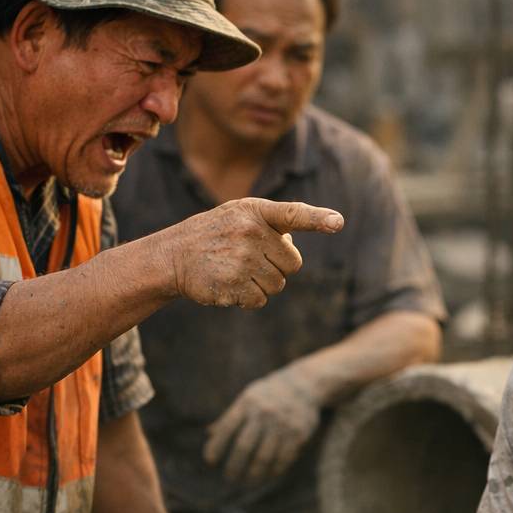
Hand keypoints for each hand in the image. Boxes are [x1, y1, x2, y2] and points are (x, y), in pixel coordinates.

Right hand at [164, 198, 343, 310]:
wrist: (174, 256)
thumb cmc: (215, 235)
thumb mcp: (240, 216)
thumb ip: (271, 224)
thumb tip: (294, 244)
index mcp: (256, 211)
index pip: (293, 214)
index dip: (318, 219)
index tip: (337, 222)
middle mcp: (250, 232)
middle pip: (293, 264)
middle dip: (277, 267)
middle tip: (250, 259)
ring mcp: (242, 259)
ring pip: (278, 285)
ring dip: (263, 284)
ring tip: (236, 270)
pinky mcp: (233, 284)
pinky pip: (260, 300)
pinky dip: (249, 299)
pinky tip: (230, 285)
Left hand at [204, 363, 319, 484]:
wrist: (304, 384)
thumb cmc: (268, 394)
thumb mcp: (248, 398)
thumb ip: (230, 416)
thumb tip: (209, 434)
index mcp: (247, 403)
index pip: (226, 428)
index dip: (216, 446)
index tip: (210, 462)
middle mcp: (263, 413)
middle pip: (244, 446)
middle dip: (234, 466)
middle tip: (229, 478)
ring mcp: (282, 424)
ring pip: (264, 457)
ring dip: (254, 474)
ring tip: (248, 483)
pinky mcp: (298, 433)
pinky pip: (283, 459)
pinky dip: (274, 471)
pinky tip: (267, 476)